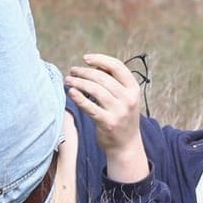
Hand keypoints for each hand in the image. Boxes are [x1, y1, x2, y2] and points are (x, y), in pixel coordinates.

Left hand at [67, 54, 148, 182]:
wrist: (126, 144)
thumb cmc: (122, 116)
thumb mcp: (125, 97)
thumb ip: (114, 82)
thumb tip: (92, 66)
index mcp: (134, 88)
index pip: (117, 66)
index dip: (100, 59)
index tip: (86, 58)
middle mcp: (128, 99)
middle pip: (103, 78)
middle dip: (85, 72)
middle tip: (72, 71)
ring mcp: (119, 112)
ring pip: (95, 90)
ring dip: (79, 83)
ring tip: (68, 80)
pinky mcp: (108, 123)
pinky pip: (91, 107)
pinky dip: (79, 98)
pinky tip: (71, 92)